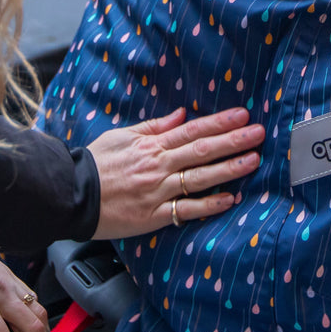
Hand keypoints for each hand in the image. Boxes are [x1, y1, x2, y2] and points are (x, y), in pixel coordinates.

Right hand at [86, 106, 263, 239]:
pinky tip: (230, 199)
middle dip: (233, 141)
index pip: (192, 131)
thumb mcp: (121, 136)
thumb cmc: (95, 164)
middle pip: (201, 151)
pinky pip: (187, 210)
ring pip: (199, 178)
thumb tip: (181, 115)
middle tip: (258, 133)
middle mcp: (158, 166)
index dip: (219, 123)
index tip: (242, 115)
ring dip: (229, 169)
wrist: (71, 195)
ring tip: (253, 160)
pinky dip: (209, 205)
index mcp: (151, 145)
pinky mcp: (154, 216)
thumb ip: (153, 127)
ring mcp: (158, 191)